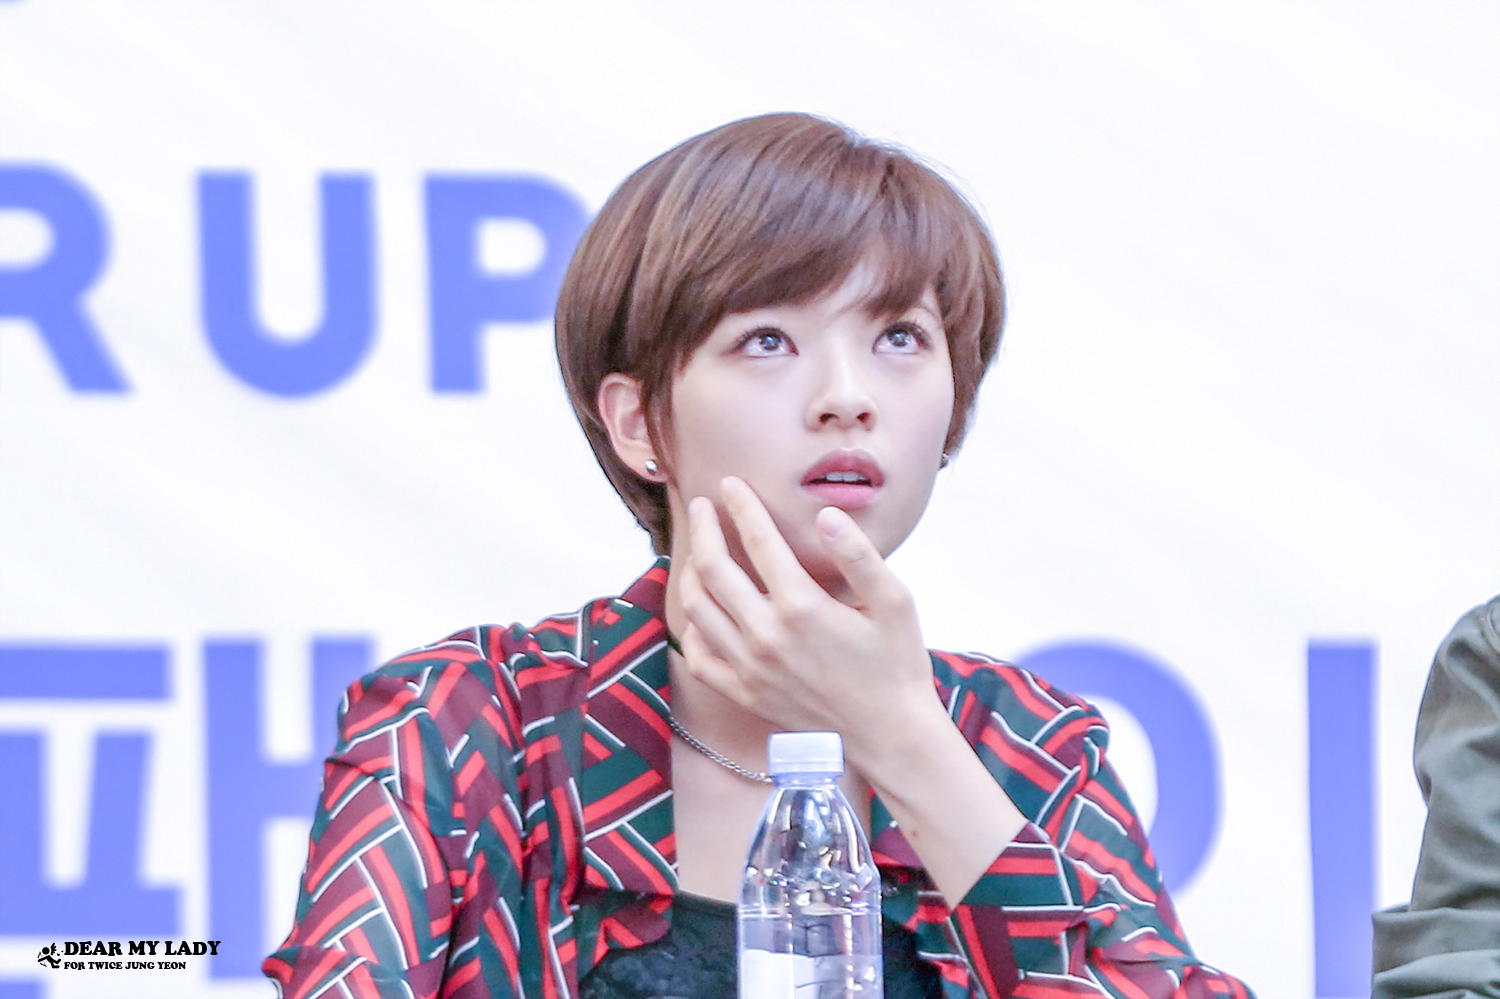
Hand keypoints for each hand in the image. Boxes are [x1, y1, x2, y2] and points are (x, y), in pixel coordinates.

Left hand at [676, 476, 937, 759]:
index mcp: (802, 607)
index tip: (730, 484)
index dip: (741, 506)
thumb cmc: (897, 664)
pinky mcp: (746, 695)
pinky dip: (692, 628)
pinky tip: (701, 611)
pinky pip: (699, 657)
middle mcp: (766, 636)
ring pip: (696, 609)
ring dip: (689, 571)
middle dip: (703, 528)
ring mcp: (751, 669)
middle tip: (701, 506)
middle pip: (712, 569)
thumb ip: (859, 555)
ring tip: (697, 549)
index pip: (758, 541)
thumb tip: (826, 514)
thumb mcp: (895, 602)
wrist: (890, 735)